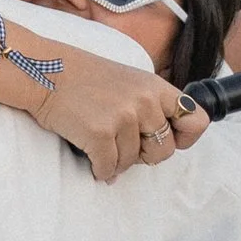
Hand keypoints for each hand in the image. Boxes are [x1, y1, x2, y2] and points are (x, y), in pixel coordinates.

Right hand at [26, 48, 207, 183]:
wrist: (44, 71)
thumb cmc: (83, 77)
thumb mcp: (128, 80)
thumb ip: (150, 104)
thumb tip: (164, 143)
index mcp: (155, 87)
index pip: (196, 120)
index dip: (184, 138)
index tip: (167, 140)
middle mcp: (144, 101)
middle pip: (164, 150)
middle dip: (144, 156)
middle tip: (124, 147)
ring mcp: (122, 117)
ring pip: (132, 162)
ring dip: (116, 162)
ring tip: (101, 147)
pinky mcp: (99, 133)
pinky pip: (109, 168)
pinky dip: (100, 169)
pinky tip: (91, 158)